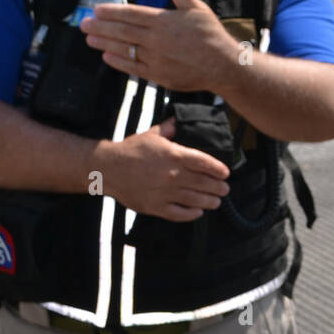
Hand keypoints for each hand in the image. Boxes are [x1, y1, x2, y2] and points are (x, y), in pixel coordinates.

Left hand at [81, 0, 238, 92]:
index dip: (112, 12)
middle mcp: (156, 39)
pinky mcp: (158, 75)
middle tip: (83, 24)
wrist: (223, 66)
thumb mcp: (199, 10)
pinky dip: (118, 62)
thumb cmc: (212, 36)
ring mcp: (155, 58)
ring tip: (90, 39)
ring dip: (104, 43)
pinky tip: (107, 57)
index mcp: (164, 21)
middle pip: (122, 31)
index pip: (132, 14)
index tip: (97, 10)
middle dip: (100, 27)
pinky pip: (133, 67)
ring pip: (124, 49)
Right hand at [95, 118, 230, 220]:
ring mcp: (164, 192)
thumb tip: (181, 119)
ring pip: (194, 200)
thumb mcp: (152, 134)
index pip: (204, 162)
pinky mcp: (154, 206)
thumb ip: (170, 128)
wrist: (107, 168)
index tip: (226, 173)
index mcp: (174, 155)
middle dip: (218, 188)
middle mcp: (172, 174)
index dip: (218, 169)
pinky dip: (191, 214)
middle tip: (225, 189)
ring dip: (209, 202)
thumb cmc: (131, 149)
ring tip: (216, 202)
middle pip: (203, 183)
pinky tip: (198, 212)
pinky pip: (178, 213)